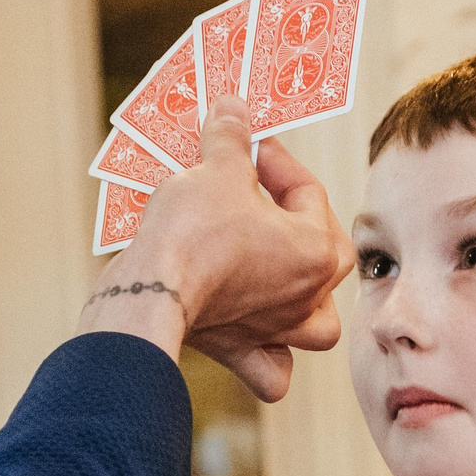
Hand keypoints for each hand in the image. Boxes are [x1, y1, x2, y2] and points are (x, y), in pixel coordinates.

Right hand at [78, 96, 355, 402]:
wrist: (151, 290)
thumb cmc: (193, 230)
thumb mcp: (217, 168)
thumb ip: (232, 136)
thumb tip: (234, 107)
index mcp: (318, 249)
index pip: (308, 192)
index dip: (276, 160)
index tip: (248, 143)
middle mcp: (309, 296)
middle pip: (324, 253)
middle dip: (294, 217)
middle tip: (254, 191)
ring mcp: (278, 329)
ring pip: (316, 322)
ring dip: (305, 299)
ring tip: (278, 272)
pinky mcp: (242, 351)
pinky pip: (272, 369)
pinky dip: (269, 359)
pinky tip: (257, 340)